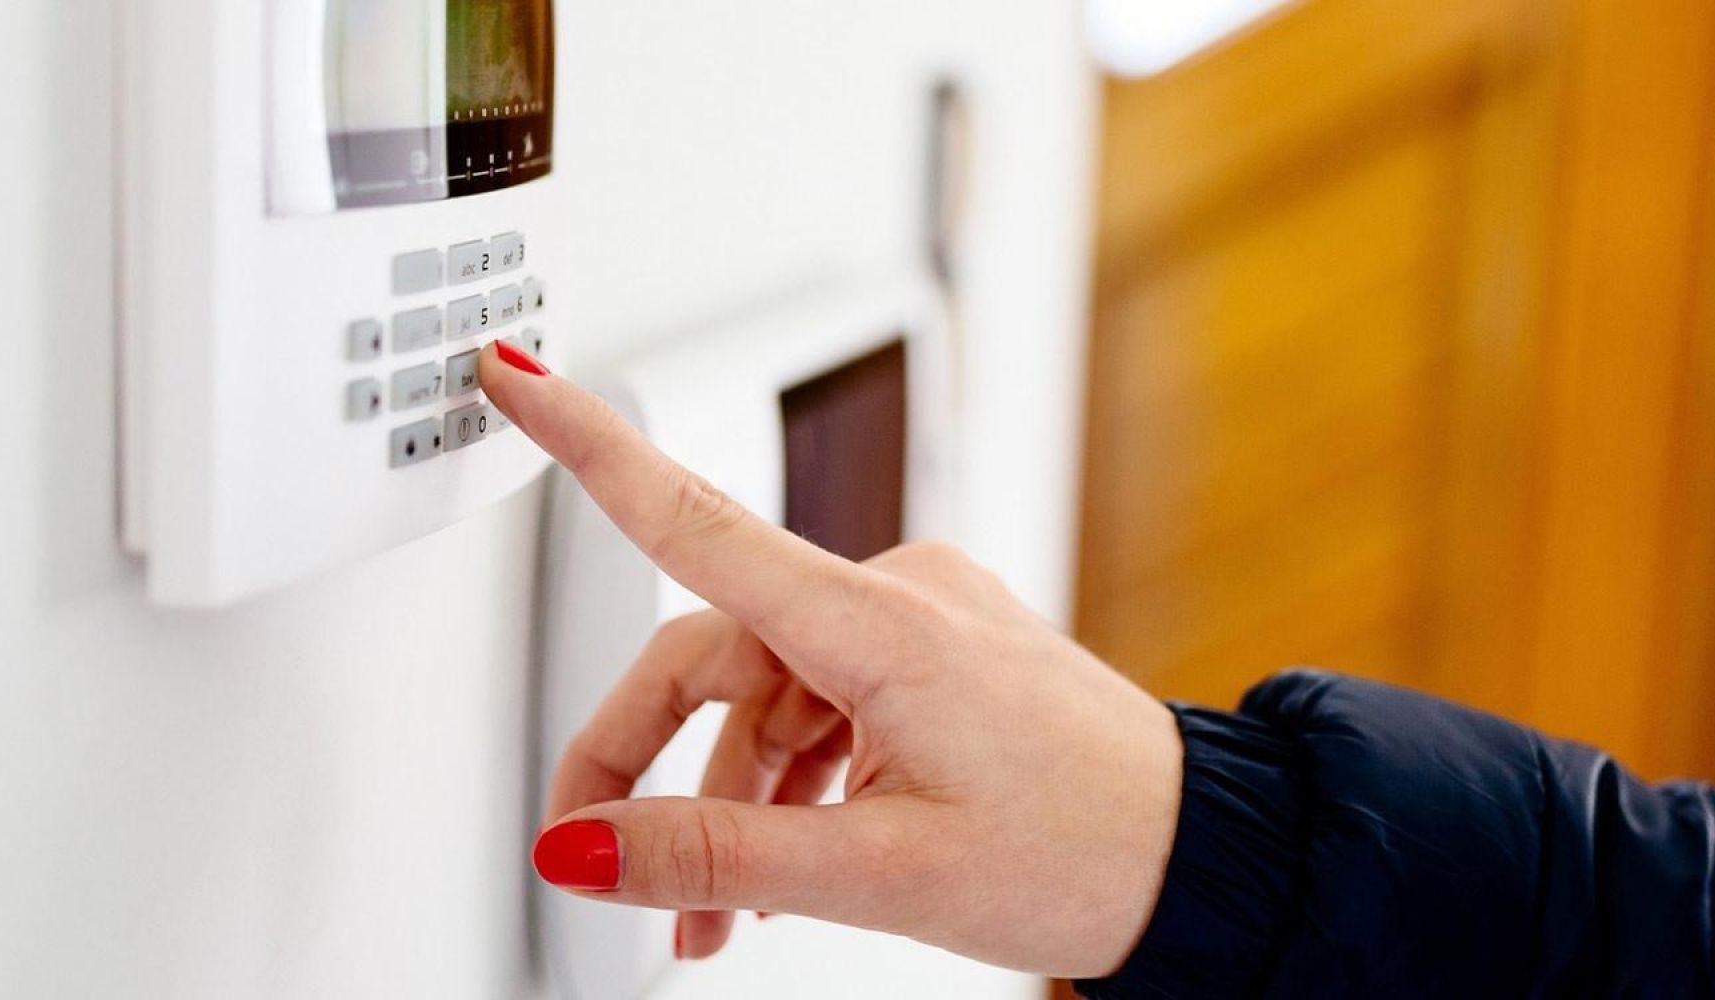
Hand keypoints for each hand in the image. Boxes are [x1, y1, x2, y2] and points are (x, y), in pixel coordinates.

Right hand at [480, 343, 1184, 977]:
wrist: (1198, 858)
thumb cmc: (1082, 852)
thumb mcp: (878, 874)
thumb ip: (716, 854)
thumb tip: (586, 848)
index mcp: (880, 622)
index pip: (694, 518)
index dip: (586, 444)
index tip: (516, 374)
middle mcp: (899, 597)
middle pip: (710, 653)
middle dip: (644, 766)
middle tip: (602, 866)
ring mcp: (923, 623)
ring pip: (766, 697)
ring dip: (724, 804)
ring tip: (711, 921)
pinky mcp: (941, 657)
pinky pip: (824, 706)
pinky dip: (787, 786)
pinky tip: (777, 874)